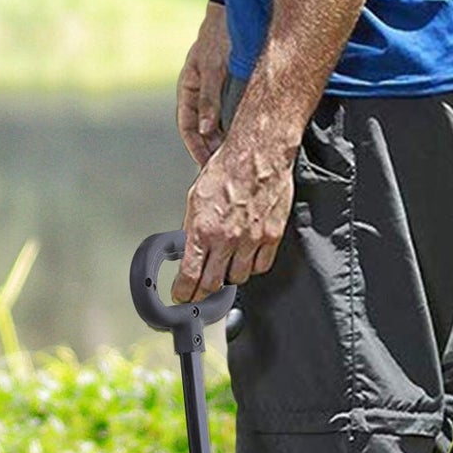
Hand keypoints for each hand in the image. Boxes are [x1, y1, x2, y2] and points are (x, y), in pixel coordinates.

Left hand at [172, 130, 295, 299]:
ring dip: (229, 277)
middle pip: (214, 284)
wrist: (258, 155)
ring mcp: (251, 240)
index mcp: (203, 228)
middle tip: (199, 296)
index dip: (184, 291)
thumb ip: (193, 227)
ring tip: (224, 270)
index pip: (191, 274)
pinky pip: (261, 266)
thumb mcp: (196, 197)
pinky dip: (252, 267)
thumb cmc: (227, 169)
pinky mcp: (271, 238)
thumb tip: (189, 249)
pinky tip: (245, 259)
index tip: (181, 297)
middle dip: (203, 294)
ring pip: (239, 277)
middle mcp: (227, 239)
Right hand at [177, 3, 230, 166]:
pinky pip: (228, 117)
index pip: (187, 127)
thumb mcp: (213, 68)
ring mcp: (212, 93)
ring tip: (236, 162)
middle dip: (210, 151)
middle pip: (201, 130)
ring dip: (223, 143)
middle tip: (225, 171)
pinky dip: (233, 131)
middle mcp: (198, 93)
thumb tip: (206, 131)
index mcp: (187, 88)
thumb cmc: (219, 38)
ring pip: (215, 126)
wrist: (233, 16)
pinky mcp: (227, 91)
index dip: (196, 148)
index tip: (207, 166)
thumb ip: (210, 99)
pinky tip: (245, 143)